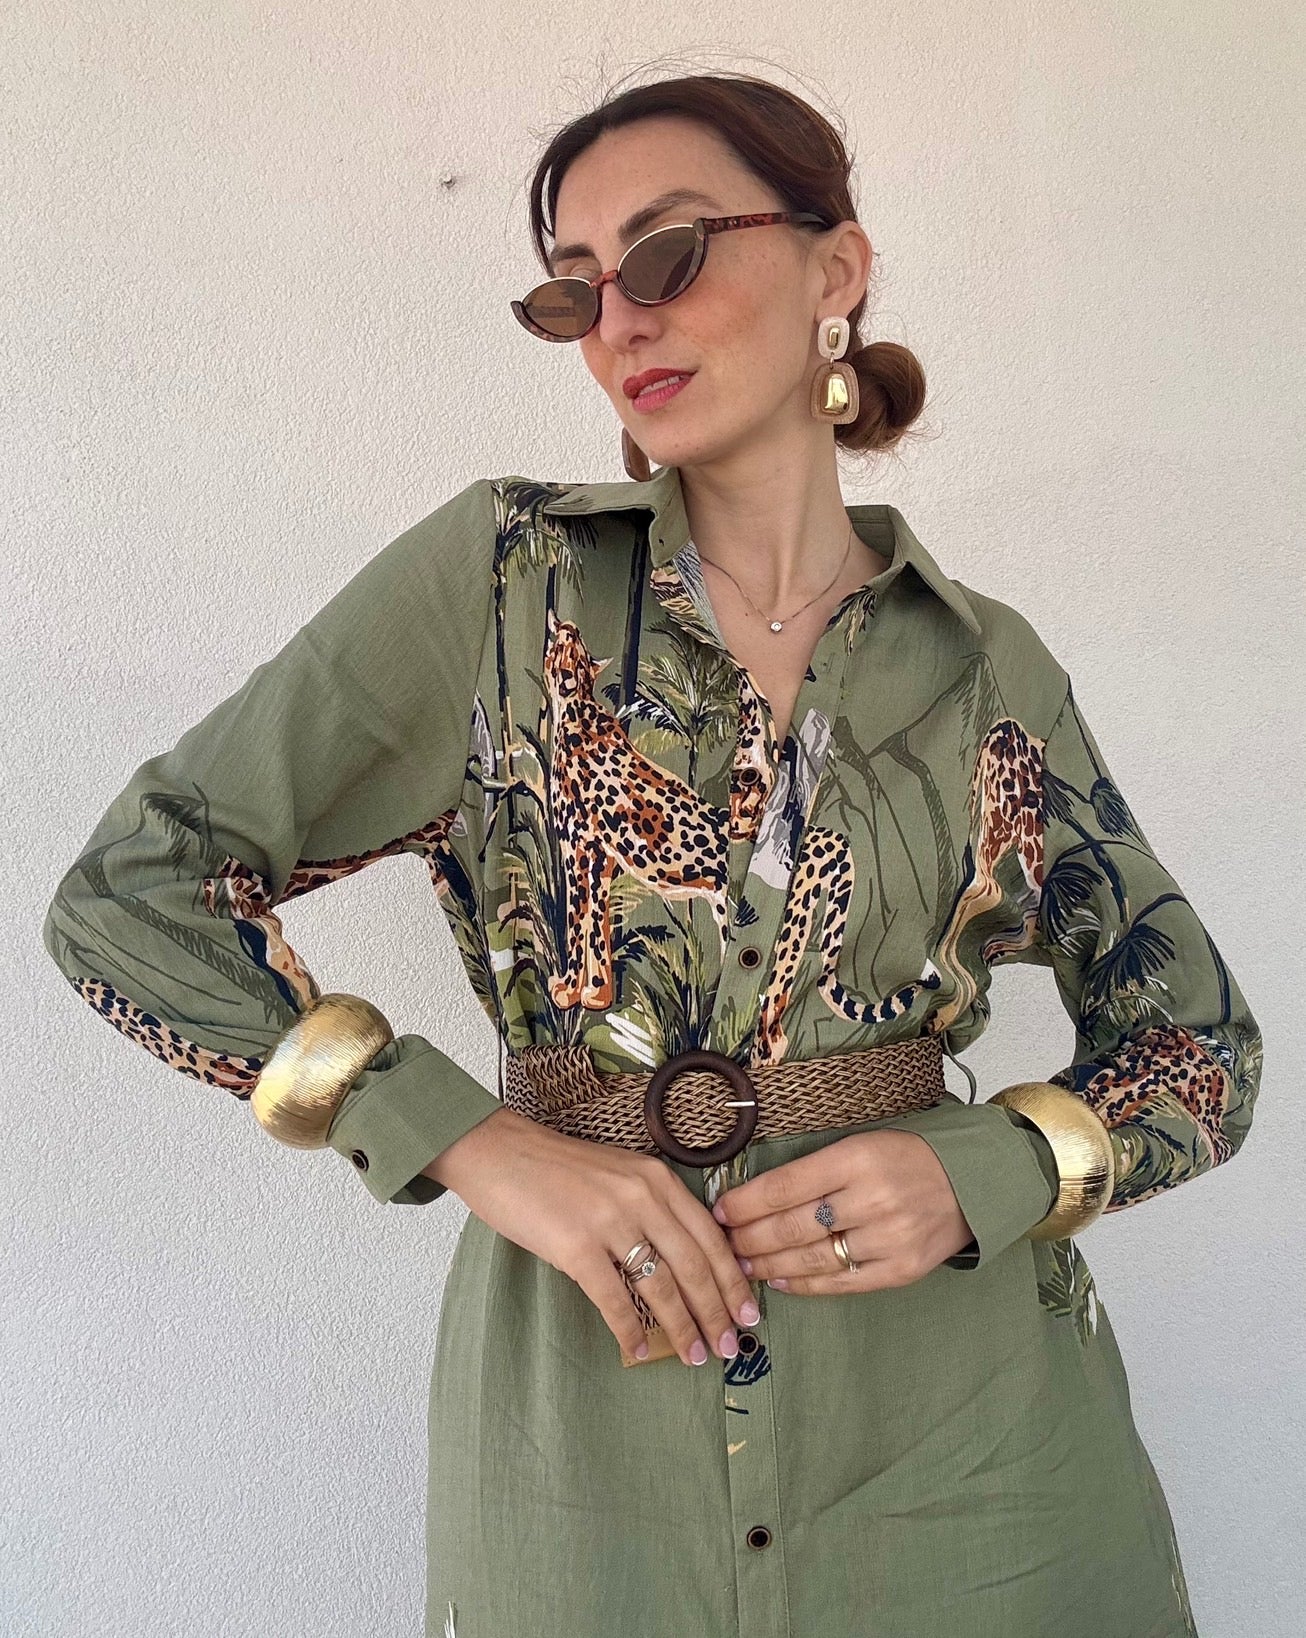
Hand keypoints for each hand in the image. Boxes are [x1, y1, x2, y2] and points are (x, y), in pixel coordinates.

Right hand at [426, 1107, 759, 1366]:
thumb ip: (652, 1206)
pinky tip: (638, 1350)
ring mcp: (609, 1220)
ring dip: (681, 1327)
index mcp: (657, 1179)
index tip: (749, 1310)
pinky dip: (628, 1330)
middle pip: (694, 1265)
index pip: (710, 1237)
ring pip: (661, 1285)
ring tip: (694, 1355)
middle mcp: (642, 1197)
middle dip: (716, 1311)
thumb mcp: (619, 1174)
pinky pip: (612, 1298)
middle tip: (730, 1345)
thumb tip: (684, 1260)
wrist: (499, 1152)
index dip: (733, 1279)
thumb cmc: (557, 1168)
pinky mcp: (575, 1246)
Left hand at [709, 1129, 975, 1293]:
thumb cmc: (905, 1159)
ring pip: (811, 1259)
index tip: (720, 1210)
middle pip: (792, 1226)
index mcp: (857, 1158)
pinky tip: (778, 1279)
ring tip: (741, 1263)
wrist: (970, 1183)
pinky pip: (840, 1283)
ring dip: (767, 1263)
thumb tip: (755, 1195)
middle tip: (723, 1240)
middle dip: (748, 1236)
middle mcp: (872, 1199)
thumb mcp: (860, 1144)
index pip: (785, 1185)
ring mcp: (888, 1239)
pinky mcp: (900, 1270)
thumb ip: (813, 1169)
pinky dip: (803, 1284)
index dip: (745, 1202)